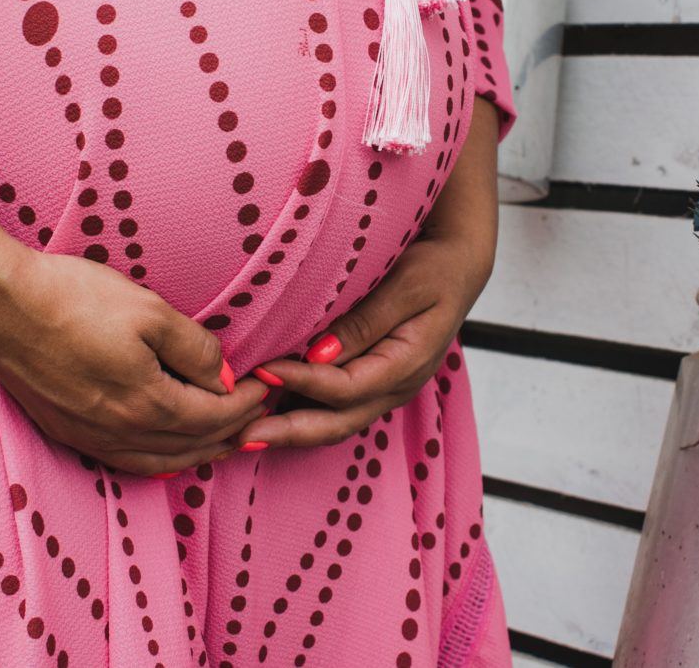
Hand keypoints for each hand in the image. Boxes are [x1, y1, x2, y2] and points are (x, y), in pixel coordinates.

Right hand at [0, 235, 269, 475]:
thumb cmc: (73, 298)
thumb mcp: (148, 309)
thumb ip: (194, 348)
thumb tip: (222, 376)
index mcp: (147, 404)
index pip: (214, 416)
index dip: (247, 402)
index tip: (265, 384)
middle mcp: (119, 433)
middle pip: (192, 446)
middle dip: (231, 431)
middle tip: (257, 414)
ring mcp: (89, 437)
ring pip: (160, 462)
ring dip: (199, 452)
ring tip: (224, 438)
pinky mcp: (66, 432)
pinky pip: (125, 461)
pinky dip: (159, 461)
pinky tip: (167, 451)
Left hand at [235, 96, 500, 449]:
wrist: (459, 266)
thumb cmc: (433, 268)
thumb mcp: (407, 286)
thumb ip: (366, 321)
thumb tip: (320, 354)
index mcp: (407, 365)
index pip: (346, 387)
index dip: (302, 383)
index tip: (263, 369)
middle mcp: (395, 387)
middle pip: (337, 423)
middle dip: (287, 431)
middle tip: (239, 433)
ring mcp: (384, 389)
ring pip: (334, 423)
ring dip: (290, 429)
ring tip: (243, 432)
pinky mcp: (371, 381)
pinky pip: (335, 409)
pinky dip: (301, 413)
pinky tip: (268, 411)